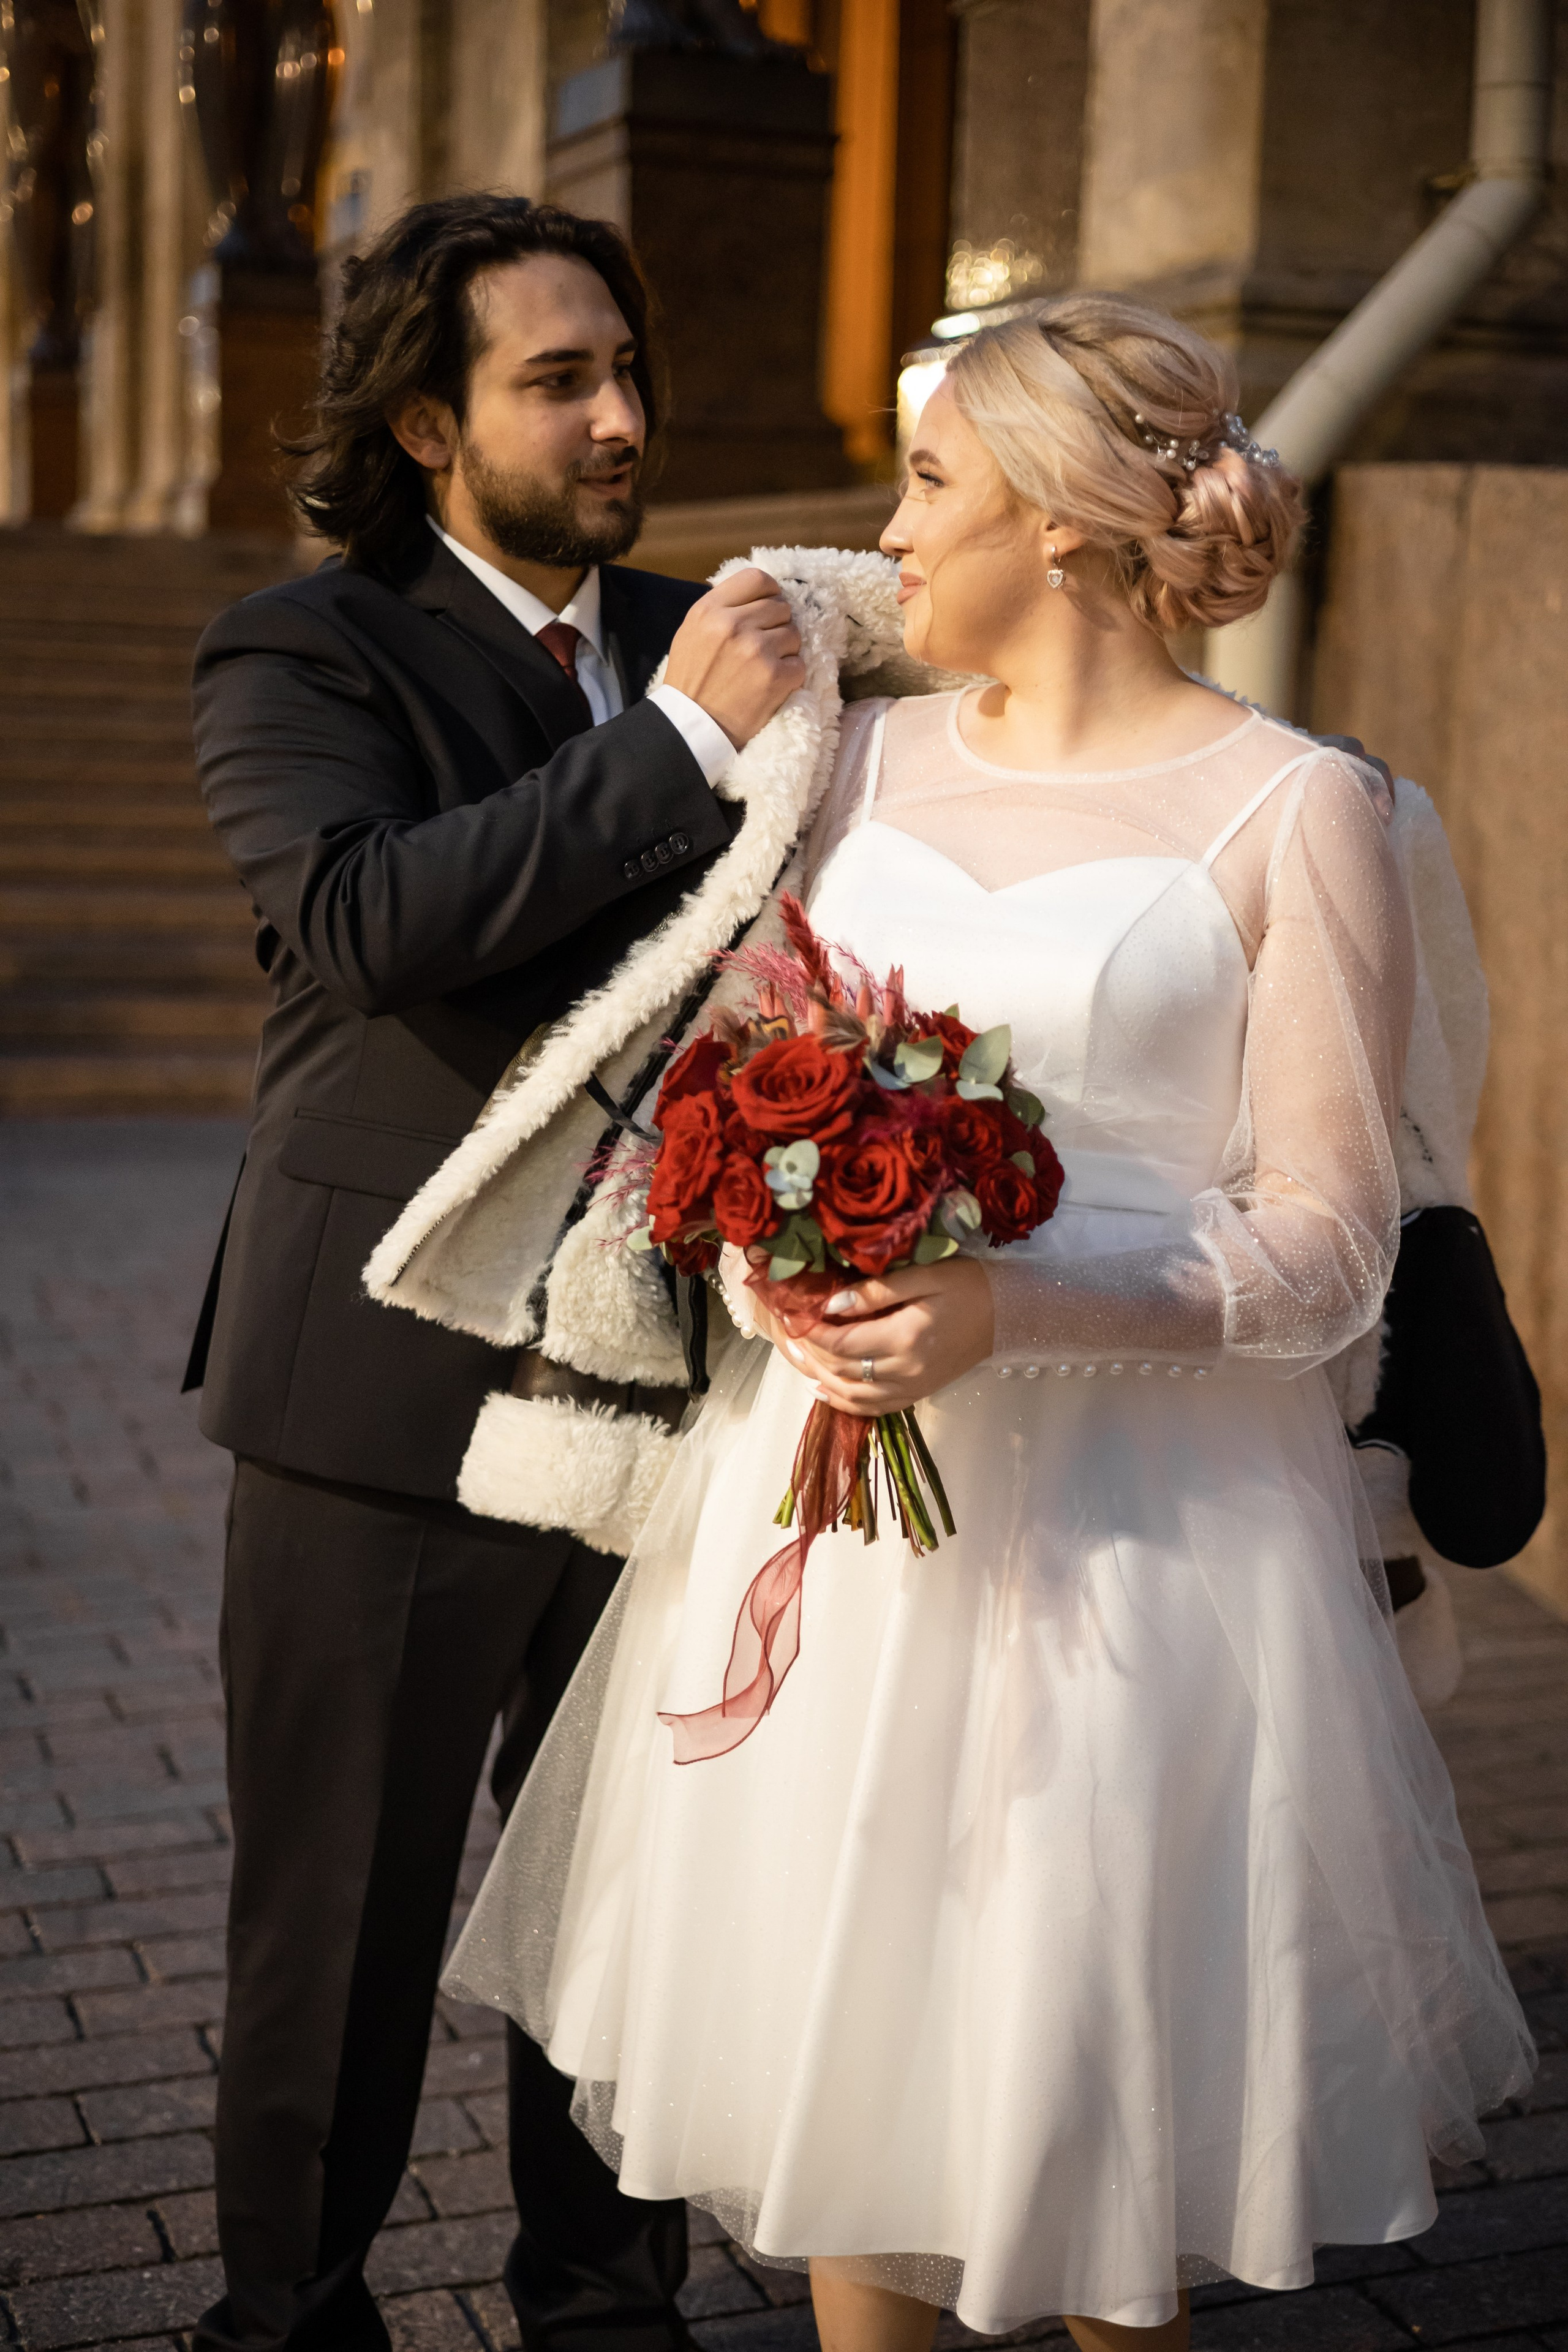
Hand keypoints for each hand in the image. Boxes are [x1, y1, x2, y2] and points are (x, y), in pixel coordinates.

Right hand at [663, 567, 804, 749]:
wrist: (692, 728)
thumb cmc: (692, 680)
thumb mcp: (692, 631)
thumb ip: (721, 608)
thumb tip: (757, 594)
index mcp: (710, 609)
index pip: (757, 579)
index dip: (769, 592)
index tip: (767, 608)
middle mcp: (733, 624)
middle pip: (780, 606)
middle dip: (777, 625)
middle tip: (763, 647)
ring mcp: (756, 650)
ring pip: (794, 633)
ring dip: (786, 650)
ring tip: (765, 667)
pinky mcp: (775, 677)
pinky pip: (799, 664)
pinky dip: (790, 676)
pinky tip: (771, 686)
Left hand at [763, 1259, 995, 1418]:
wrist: (1010, 1314)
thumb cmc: (968, 1285)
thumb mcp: (925, 1275)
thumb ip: (877, 1291)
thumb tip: (831, 1304)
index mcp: (906, 1337)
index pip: (843, 1342)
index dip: (812, 1331)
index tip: (793, 1314)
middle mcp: (907, 1370)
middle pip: (842, 1370)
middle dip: (811, 1352)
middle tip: (789, 1332)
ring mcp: (913, 1388)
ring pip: (853, 1395)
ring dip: (821, 1378)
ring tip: (799, 1356)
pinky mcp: (919, 1394)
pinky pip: (874, 1408)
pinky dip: (844, 1402)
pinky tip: (823, 1389)